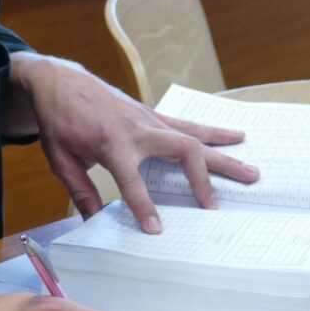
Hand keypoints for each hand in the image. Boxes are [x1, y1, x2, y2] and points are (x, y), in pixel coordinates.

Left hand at [6, 53, 258, 231]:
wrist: (58, 81)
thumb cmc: (58, 120)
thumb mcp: (61, 159)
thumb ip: (81, 191)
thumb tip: (94, 223)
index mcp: (111, 144)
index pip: (132, 182)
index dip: (144, 207)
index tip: (157, 230)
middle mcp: (137, 130)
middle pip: (181, 152)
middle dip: (204, 178)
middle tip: (219, 205)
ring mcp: (149, 118)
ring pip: (194, 136)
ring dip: (223, 153)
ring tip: (251, 170)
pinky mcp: (152, 113)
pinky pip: (187, 124)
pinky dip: (212, 131)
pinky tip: (235, 136)